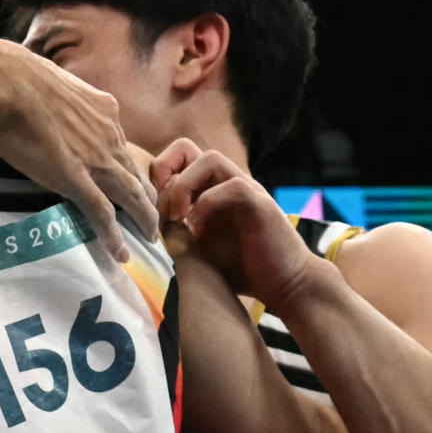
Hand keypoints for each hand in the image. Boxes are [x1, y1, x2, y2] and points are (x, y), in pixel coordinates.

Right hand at [0, 39, 157, 241]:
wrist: (6, 84)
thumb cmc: (16, 78)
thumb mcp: (52, 85)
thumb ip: (59, 102)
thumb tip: (43, 105)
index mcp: (104, 108)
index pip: (122, 143)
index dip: (128, 165)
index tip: (130, 179)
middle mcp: (109, 134)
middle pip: (135, 172)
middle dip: (146, 197)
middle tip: (150, 216)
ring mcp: (96, 158)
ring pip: (131, 195)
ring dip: (143, 219)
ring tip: (148, 236)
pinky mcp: (77, 179)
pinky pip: (103, 214)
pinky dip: (114, 236)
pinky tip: (121, 253)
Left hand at [154, 138, 327, 311]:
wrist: (285, 285)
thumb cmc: (242, 269)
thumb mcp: (196, 249)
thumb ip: (176, 231)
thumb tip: (146, 222)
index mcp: (210, 190)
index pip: (178, 159)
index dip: (157, 176)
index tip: (150, 209)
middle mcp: (227, 183)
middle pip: (188, 147)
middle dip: (165, 171)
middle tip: (161, 209)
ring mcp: (246, 190)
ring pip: (211, 159)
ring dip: (185, 185)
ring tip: (177, 217)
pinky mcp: (261, 205)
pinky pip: (233, 186)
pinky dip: (208, 204)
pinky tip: (197, 230)